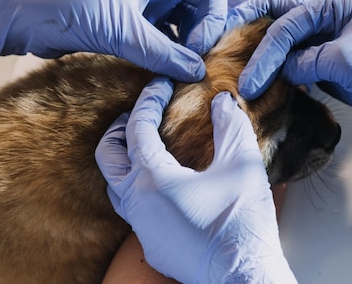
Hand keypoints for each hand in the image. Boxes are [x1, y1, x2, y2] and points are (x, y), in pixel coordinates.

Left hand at [0, 0, 227, 81]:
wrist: (21, 13)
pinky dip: (160, 56)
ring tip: (175, 75)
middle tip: (191, 67)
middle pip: (195, 9)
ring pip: (175, 27)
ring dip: (179, 50)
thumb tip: (197, 72)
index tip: (198, 48)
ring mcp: (137, 5)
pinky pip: (154, 39)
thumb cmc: (69, 6)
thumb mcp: (123, 31)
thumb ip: (164, 53)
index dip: (212, 19)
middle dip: (199, 37)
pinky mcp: (122, 24)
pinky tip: (157, 74)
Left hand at [95, 77, 296, 283]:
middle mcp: (138, 204)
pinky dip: (142, 188)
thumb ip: (231, 127)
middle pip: (107, 157)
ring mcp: (142, 228)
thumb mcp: (242, 165)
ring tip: (149, 146)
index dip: (148, 101)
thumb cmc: (242, 224)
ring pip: (117, 186)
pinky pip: (135, 210)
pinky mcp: (153, 246)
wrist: (244, 278)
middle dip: (119, 130)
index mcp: (154, 179)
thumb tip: (223, 102)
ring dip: (126, 161)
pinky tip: (168, 186)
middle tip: (140, 115)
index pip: (137, 128)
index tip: (160, 86)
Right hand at [237, 0, 351, 142]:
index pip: (286, 24)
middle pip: (277, 22)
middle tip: (223, 53)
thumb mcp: (346, 61)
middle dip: (251, 38)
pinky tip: (261, 86)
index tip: (249, 80)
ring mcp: (325, 43)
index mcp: (332, 5)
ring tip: (239, 75)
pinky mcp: (327, 66)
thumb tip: (281, 71)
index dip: (264, 53)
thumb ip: (307, 62)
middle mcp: (325, 18)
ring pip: (283, 46)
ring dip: (262, 59)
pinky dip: (277, 75)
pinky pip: (294, 67)